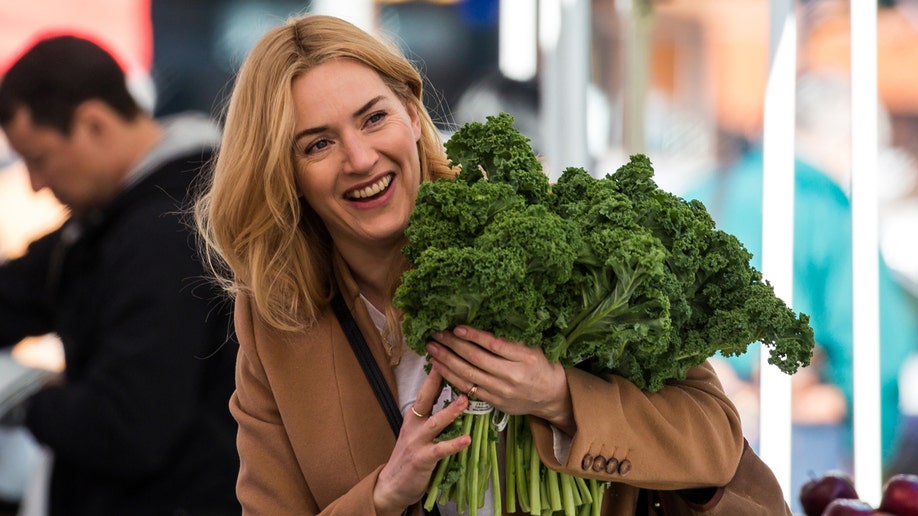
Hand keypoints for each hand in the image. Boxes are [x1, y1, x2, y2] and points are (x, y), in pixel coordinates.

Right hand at [373, 368, 471, 514]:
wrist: (392, 484)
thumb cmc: (410, 456)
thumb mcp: (417, 430)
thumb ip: (431, 413)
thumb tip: (452, 392)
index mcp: (414, 415)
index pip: (426, 390)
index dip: (436, 372)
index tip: (447, 353)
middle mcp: (413, 424)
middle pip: (425, 398)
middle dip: (437, 381)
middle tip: (451, 364)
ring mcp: (417, 441)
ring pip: (435, 422)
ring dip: (450, 411)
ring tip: (465, 400)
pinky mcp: (422, 459)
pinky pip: (440, 450)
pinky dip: (453, 444)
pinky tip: (466, 440)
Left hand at [426, 325, 574, 434]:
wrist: (550, 395)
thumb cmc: (540, 365)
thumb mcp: (532, 347)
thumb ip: (510, 338)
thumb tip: (482, 321)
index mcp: (525, 358)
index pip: (494, 345)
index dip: (473, 336)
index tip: (456, 327)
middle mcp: (512, 376)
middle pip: (477, 359)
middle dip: (453, 345)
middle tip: (436, 334)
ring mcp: (502, 391)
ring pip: (468, 375)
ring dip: (447, 361)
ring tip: (432, 349)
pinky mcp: (494, 402)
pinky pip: (468, 388)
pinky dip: (451, 377)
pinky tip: (439, 367)